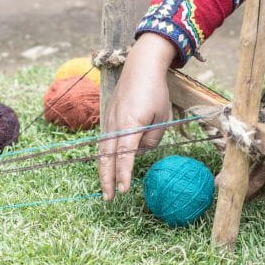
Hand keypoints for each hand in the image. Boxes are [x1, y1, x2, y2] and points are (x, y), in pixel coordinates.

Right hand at [98, 34, 176, 200]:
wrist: (140, 66)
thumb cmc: (155, 91)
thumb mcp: (162, 117)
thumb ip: (151, 138)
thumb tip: (139, 151)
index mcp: (130, 124)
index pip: (124, 155)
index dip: (123, 174)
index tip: (123, 190)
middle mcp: (115, 124)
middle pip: (107, 157)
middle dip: (107, 179)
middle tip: (108, 198)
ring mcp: (109, 120)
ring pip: (102, 150)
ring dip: (103, 171)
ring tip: (106, 188)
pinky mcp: (108, 118)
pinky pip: (104, 142)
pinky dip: (104, 157)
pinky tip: (107, 167)